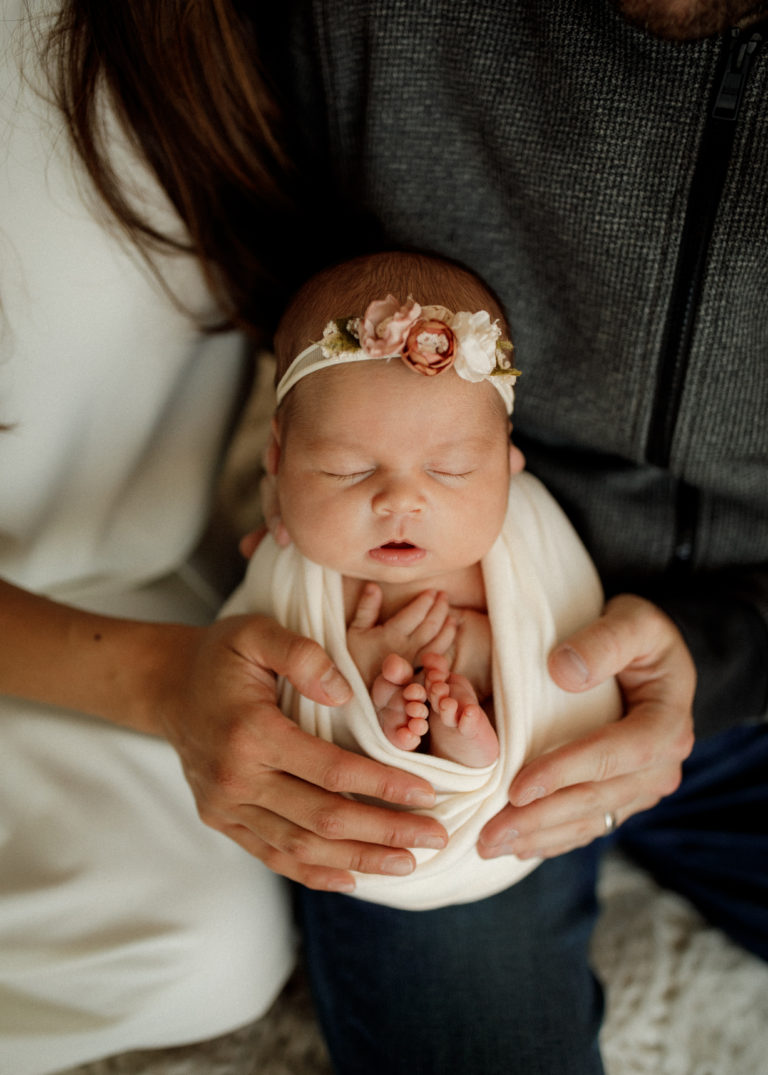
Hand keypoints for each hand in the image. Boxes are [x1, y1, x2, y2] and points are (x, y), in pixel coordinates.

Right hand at [157, 614, 446, 890]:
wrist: (168, 685)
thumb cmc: (222, 655)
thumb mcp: (257, 632)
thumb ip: (302, 655)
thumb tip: (344, 694)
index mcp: (252, 732)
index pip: (330, 770)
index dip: (383, 784)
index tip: (428, 793)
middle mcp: (236, 777)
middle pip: (322, 818)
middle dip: (384, 832)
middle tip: (435, 838)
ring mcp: (225, 805)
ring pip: (299, 847)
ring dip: (357, 860)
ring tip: (406, 864)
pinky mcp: (221, 819)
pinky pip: (271, 854)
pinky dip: (314, 871)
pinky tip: (353, 878)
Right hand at [346, 584, 456, 686]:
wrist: (353, 692)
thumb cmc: (353, 659)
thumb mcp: (355, 631)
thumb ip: (366, 608)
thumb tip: (374, 585)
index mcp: (391, 634)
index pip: (416, 613)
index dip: (426, 600)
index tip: (432, 590)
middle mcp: (406, 648)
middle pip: (431, 625)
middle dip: (440, 608)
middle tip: (444, 596)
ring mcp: (415, 663)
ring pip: (438, 642)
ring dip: (447, 627)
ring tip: (451, 614)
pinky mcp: (419, 676)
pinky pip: (438, 660)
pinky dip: (446, 646)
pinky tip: (449, 636)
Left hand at [478, 594, 694, 859]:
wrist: (651, 655)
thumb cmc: (638, 633)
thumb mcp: (633, 620)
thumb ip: (605, 640)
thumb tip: (564, 672)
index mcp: (667, 724)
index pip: (615, 755)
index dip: (566, 772)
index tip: (518, 788)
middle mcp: (661, 766)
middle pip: (598, 799)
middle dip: (541, 819)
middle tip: (490, 834)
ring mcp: (643, 786)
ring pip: (591, 819)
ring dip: (541, 837)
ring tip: (491, 846)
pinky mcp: (624, 795)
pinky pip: (590, 822)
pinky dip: (555, 838)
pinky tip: (520, 847)